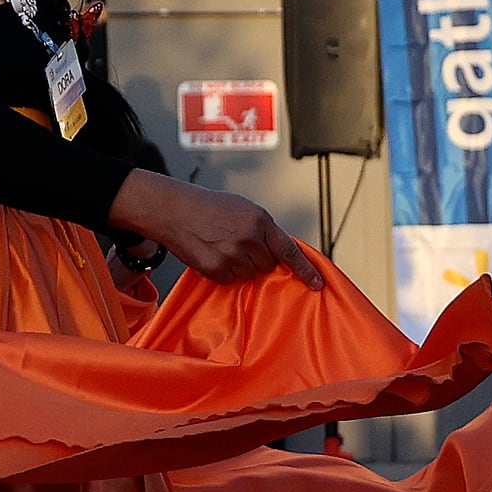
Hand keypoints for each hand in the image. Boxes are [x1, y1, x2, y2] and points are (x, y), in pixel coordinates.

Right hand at [103, 171, 319, 287]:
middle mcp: (249, 238)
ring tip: (221, 246)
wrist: (174, 209)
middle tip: (237, 244)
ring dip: (239, 265)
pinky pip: (229, 280)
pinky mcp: (215, 268)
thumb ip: (263, 228)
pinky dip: (222, 271)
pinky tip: (211, 253)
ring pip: (249, 274)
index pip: (289, 250)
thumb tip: (277, 250)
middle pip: (268, 265)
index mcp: (260, 221)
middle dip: (258, 259)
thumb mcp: (243, 209)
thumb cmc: (207, 207)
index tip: (317, 284)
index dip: (306, 270)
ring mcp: (232, 255)